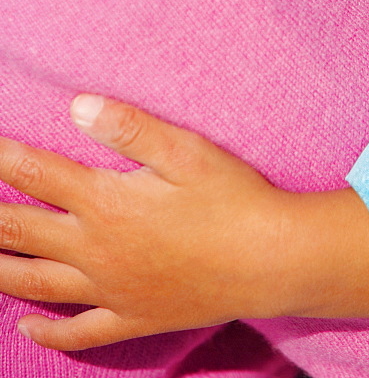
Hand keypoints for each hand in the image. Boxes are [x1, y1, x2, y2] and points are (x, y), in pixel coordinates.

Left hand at [0, 97, 368, 351]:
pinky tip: (27, 326)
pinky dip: (47, 333)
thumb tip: (76, 106)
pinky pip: (79, 333)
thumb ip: (128, 128)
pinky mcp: (134, 317)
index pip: (36, 174)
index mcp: (107, 203)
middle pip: (21, 232)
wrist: (272, 261)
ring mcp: (112, 290)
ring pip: (37, 283)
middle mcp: (97, 250)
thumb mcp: (184, 150)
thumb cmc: (232, 198)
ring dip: (1, 270)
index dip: (1, 158)